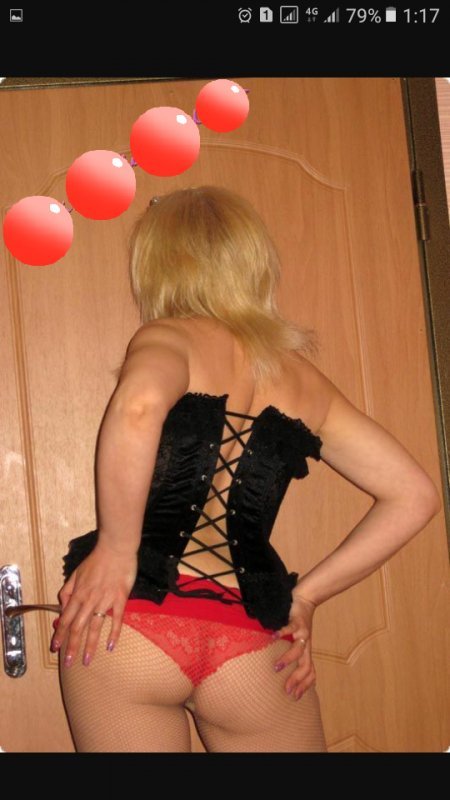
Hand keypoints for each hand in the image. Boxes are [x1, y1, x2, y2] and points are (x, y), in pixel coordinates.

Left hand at [51, 540, 137, 667]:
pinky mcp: (120, 599)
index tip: (55, 648)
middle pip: (77, 628)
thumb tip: (62, 606)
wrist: (116, 549)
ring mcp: (105, 600)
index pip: (65, 618)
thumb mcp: (75, 573)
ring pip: (94, 627)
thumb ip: (67, 590)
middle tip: (69, 663)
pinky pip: (117, 619)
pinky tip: (110, 646)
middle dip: (72, 647)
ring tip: (87, 661)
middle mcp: (89, 600)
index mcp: (77, 594)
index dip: (59, 634)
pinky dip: (113, 634)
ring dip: (90, 646)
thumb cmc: (96, 560)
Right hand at [272, 594, 316, 700]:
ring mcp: (302, 633)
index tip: (295, 697)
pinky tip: (273, 637)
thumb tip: (278, 667)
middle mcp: (306, 645)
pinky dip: (282, 632)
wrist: (305, 601)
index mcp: (306, 651)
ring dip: (288, 660)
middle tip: (287, 690)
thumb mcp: (296, 640)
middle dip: (297, 679)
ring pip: (298, 650)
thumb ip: (291, 652)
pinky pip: (290, 628)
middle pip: (306, 665)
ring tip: (276, 667)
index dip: (305, 685)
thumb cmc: (298, 623)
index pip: (310, 672)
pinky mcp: (297, 621)